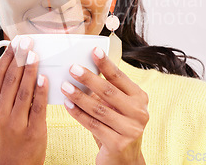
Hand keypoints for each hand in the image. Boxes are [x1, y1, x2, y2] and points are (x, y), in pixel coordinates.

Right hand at [0, 37, 48, 164]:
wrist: (11, 164)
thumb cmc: (7, 134)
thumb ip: (5, 90)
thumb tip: (16, 62)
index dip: (7, 56)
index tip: (16, 41)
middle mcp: (0, 112)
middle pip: (11, 79)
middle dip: (20, 57)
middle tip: (28, 42)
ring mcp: (15, 122)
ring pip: (23, 91)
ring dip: (30, 70)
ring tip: (36, 54)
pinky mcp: (32, 131)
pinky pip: (38, 107)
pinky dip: (41, 91)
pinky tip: (44, 78)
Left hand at [61, 47, 148, 164]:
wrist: (124, 161)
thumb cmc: (117, 127)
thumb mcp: (117, 107)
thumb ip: (107, 91)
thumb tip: (84, 70)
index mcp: (140, 98)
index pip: (120, 78)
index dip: (106, 64)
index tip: (93, 51)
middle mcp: (139, 112)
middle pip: (109, 91)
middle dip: (88, 78)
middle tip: (72, 68)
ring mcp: (131, 129)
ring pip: (99, 109)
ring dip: (79, 96)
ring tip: (65, 86)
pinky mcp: (118, 143)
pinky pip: (93, 125)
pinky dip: (78, 114)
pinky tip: (67, 105)